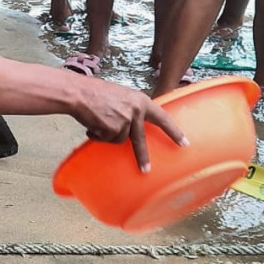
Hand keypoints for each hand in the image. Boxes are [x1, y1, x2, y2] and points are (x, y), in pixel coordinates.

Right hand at [70, 80, 187, 172]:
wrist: (80, 93)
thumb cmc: (96, 93)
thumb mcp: (122, 97)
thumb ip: (132, 110)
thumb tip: (133, 127)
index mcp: (141, 101)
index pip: (162, 118)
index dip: (173, 132)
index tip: (184, 143)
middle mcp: (136, 111)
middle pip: (140, 140)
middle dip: (142, 157)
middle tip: (147, 170)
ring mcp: (125, 121)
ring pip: (118, 139)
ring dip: (106, 134)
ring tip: (97, 122)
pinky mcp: (113, 129)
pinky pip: (106, 140)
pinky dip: (97, 135)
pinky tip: (92, 124)